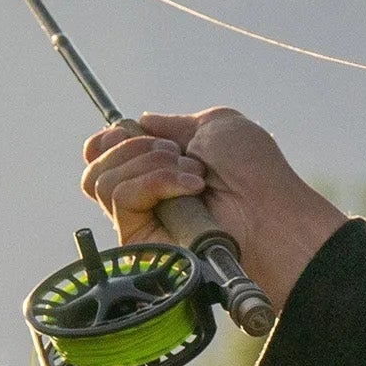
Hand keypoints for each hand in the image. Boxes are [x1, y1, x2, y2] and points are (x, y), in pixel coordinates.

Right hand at [81, 108, 347, 315]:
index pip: (103, 154)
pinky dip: (154, 182)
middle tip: (180, 155)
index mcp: (159, 167)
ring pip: (102, 180)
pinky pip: (120, 198)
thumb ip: (172, 123)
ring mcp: (141, 221)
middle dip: (136, 147)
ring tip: (194, 176)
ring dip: (152, 165)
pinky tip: (190, 188)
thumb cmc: (254, 171)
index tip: (124, 132)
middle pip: (95, 166)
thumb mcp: (215, 126)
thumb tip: (136, 123)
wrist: (270, 211)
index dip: (107, 140)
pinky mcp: (139, 242)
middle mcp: (145, 196)